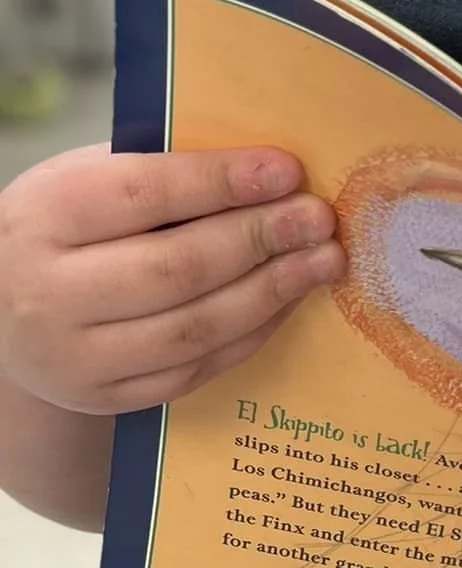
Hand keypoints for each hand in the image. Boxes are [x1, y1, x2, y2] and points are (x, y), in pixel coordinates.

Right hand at [0, 146, 344, 416]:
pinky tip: (288, 299)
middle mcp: (49, 294)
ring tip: (323, 259)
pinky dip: (251, 332)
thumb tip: (268, 169)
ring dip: (272, 291)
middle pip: (176, 268)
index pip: (143, 195)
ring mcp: (76, 357)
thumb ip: (161, 171)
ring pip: (193, 327)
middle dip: (260, 239)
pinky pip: (195, 368)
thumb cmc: (66, 227)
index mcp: (45, 217)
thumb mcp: (86, 181)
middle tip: (319, 219)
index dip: (222, 182)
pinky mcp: (105, 398)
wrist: (3, 310)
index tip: (288, 171)